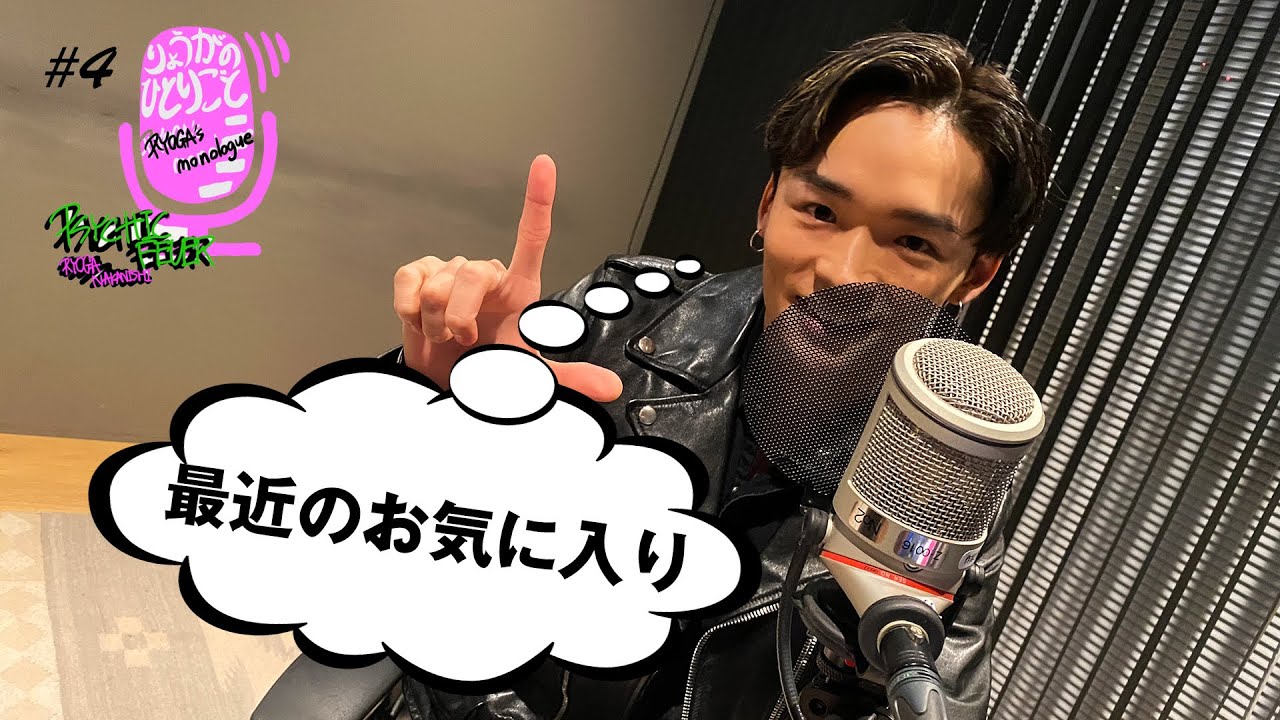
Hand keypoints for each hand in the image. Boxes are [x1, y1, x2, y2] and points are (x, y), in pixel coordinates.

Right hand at [392, 154, 622, 402]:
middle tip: (465, 341)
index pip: (532, 237)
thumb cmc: (491, 371)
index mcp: (518, 288)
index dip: (538, 199)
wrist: (447, 384)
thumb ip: (569, 380)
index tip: (544, 164)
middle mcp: (486, 274)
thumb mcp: (532, 378)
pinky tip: (419, 321)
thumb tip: (611, 388)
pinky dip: (410, 309)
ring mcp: (449, 271)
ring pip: (438, 284)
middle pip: (472, 273)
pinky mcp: (416, 276)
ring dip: (437, 322)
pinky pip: (408, 281)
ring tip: (445, 336)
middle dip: (461, 316)